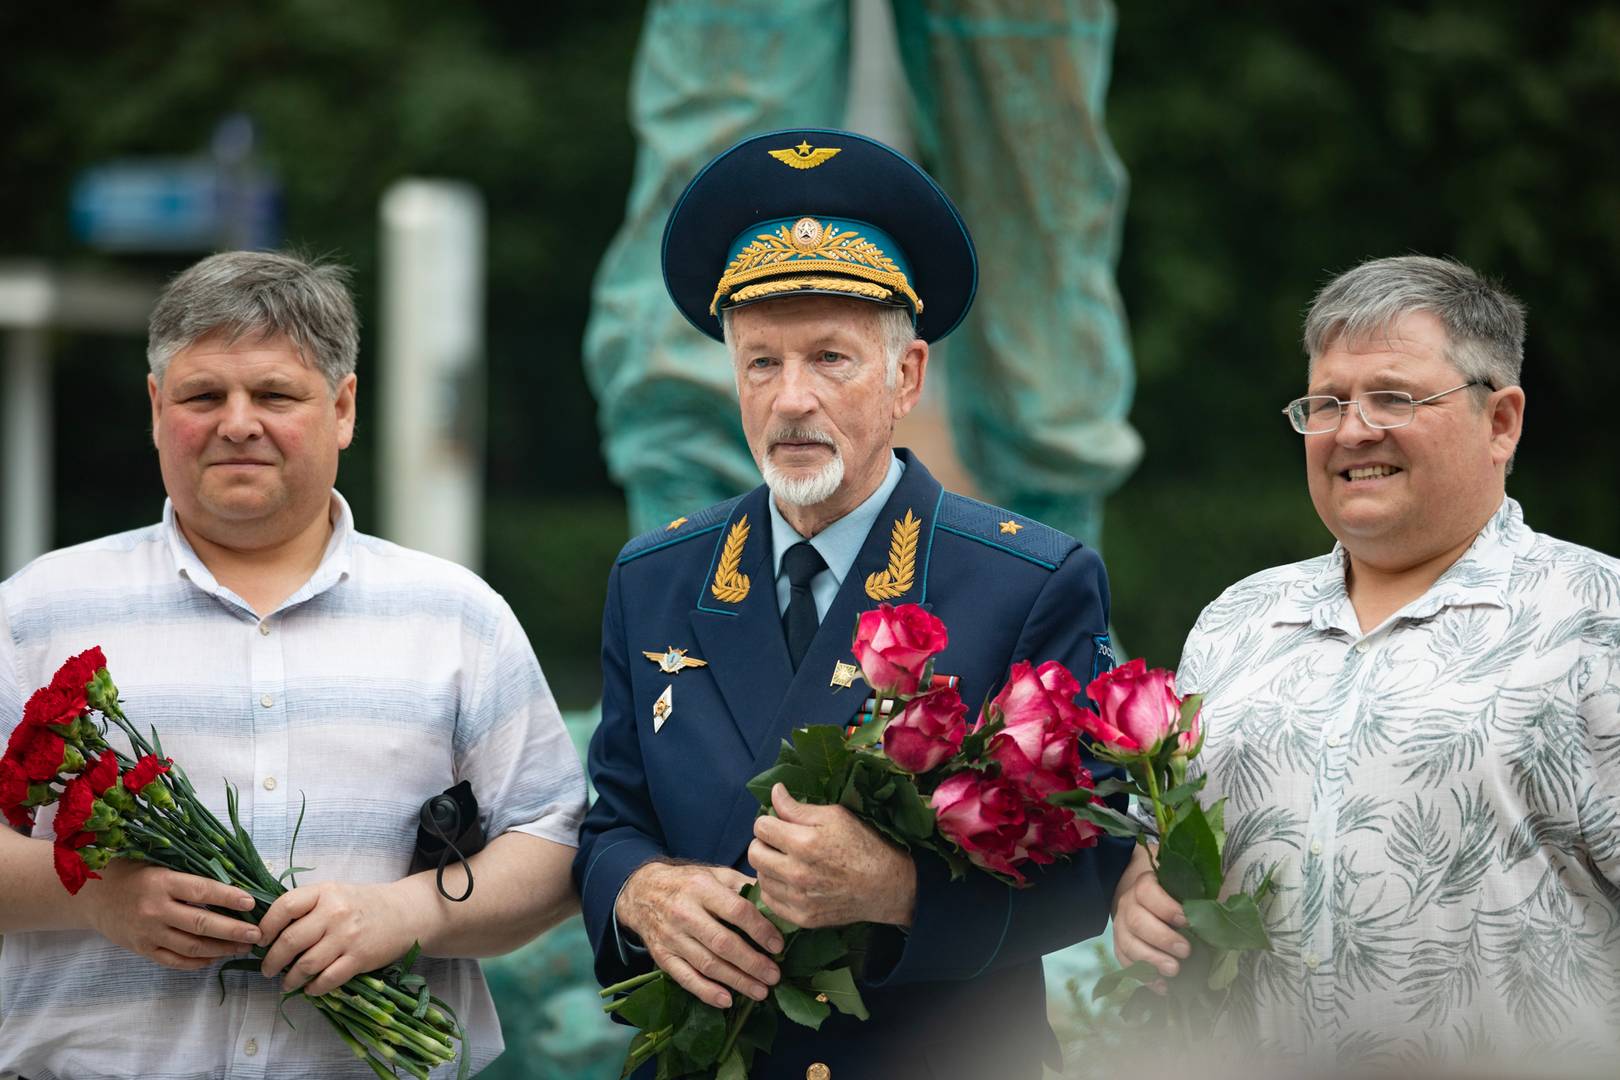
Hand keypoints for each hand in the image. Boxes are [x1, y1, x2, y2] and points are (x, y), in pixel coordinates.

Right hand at [84, 861, 259, 970]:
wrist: (89, 895)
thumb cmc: (131, 872)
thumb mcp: (159, 864)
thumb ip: (189, 874)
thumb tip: (234, 878)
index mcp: (161, 882)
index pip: (203, 890)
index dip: (229, 897)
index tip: (252, 903)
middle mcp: (154, 909)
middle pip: (201, 923)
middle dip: (233, 930)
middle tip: (257, 934)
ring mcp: (147, 933)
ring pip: (191, 946)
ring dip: (221, 949)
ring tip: (243, 946)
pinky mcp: (141, 949)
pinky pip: (174, 960)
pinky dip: (198, 962)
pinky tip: (216, 958)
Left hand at [257, 881, 419, 997]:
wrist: (405, 913)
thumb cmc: (363, 904)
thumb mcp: (335, 893)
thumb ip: (307, 906)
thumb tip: (270, 931)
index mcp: (325, 892)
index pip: (284, 907)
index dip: (266, 927)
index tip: (260, 941)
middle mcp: (334, 912)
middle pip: (290, 940)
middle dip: (272, 960)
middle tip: (268, 969)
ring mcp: (347, 936)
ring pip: (306, 964)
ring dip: (290, 978)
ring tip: (287, 982)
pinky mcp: (359, 958)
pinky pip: (327, 979)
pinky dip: (313, 988)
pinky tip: (310, 988)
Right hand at [616, 861, 783, 1009]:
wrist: (642, 892)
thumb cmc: (688, 883)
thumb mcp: (715, 874)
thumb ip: (743, 886)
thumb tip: (776, 902)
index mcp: (702, 887)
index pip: (736, 911)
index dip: (760, 930)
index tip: (778, 946)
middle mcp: (684, 912)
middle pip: (722, 943)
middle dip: (752, 963)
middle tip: (774, 976)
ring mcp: (671, 937)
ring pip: (707, 964)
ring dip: (736, 981)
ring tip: (761, 992)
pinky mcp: (662, 956)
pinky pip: (685, 978)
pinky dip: (706, 992)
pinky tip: (727, 1001)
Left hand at [749, 783, 915, 929]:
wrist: (885, 885)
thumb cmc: (863, 845)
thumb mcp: (835, 816)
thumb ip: (798, 808)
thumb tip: (774, 792)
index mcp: (804, 843)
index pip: (761, 827)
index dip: (768, 820)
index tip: (779, 823)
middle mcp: (796, 873)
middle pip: (754, 853)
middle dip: (763, 842)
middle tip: (779, 841)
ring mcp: (798, 898)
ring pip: (760, 877)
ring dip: (768, 866)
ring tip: (787, 861)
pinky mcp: (801, 917)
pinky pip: (769, 900)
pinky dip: (774, 888)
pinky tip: (790, 881)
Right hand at [1111, 843, 1187, 991]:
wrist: (1146, 902)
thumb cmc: (1173, 897)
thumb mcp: (1185, 890)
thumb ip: (1200, 899)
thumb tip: (1225, 916)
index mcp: (1145, 885)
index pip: (1147, 891)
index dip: (1166, 907)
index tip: (1186, 921)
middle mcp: (1128, 904)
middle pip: (1137, 920)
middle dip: (1162, 938)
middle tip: (1185, 951)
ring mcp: (1121, 926)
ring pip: (1129, 943)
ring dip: (1152, 959)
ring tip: (1174, 970)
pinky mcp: (1120, 946)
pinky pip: (1125, 962)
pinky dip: (1143, 976)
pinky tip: (1162, 985)